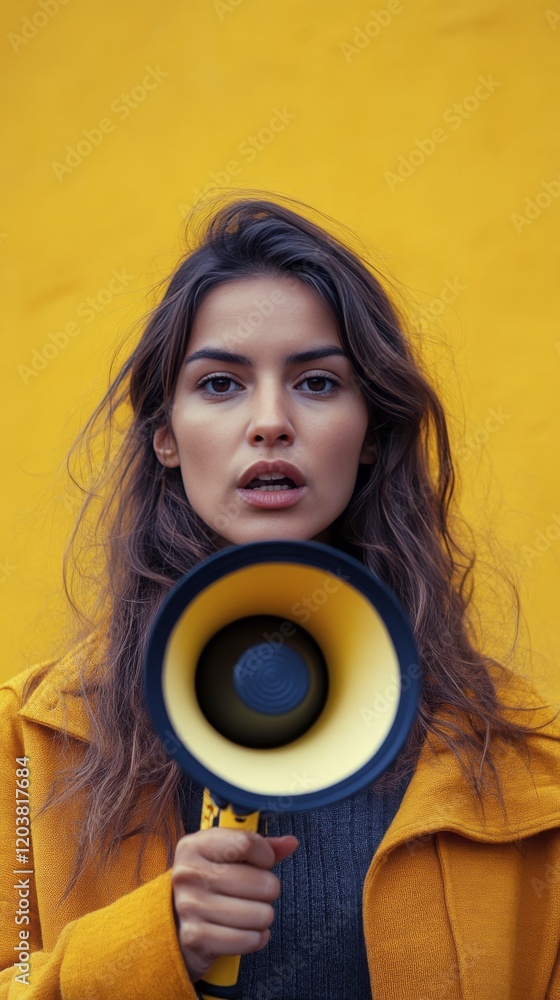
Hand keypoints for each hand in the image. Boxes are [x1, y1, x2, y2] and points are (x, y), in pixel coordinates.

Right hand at [172, 827, 297, 982]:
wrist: (172, 921)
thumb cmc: (206, 882)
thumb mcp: (225, 855)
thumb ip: (259, 846)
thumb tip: (290, 842)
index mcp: (194, 846)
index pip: (245, 843)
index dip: (265, 854)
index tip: (264, 862)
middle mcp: (188, 874)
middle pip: (260, 881)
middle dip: (269, 888)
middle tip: (258, 892)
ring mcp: (190, 907)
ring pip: (260, 913)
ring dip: (263, 915)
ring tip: (251, 911)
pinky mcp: (197, 938)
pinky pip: (249, 940)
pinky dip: (257, 937)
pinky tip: (247, 930)